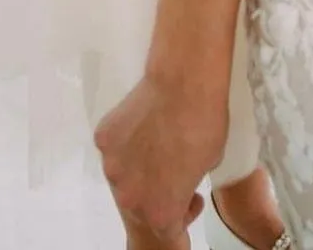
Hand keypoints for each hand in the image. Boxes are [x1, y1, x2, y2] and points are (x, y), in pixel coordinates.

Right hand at [94, 73, 225, 246]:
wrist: (183, 83)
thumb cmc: (205, 124)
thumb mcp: (208, 166)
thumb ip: (187, 186)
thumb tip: (180, 178)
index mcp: (160, 213)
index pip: (168, 228)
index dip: (182, 213)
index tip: (190, 195)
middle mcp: (130, 198)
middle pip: (140, 205)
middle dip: (157, 193)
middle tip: (172, 168)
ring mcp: (112, 168)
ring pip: (124, 176)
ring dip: (139, 167)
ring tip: (157, 141)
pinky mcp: (103, 139)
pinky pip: (115, 147)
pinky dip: (127, 140)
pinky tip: (144, 122)